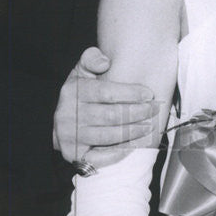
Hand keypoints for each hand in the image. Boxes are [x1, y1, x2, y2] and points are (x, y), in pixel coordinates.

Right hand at [52, 47, 158, 166]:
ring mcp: (70, 137)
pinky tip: (133, 145)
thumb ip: (92, 58)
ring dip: (132, 132)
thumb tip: (105, 63)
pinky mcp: (74, 155)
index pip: (106, 92)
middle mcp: (69, 115)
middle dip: (137, 112)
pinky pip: (99, 157)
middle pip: (110, 116)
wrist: (60, 121)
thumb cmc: (79, 92)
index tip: (149, 94)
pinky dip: (118, 153)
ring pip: (108, 136)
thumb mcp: (82, 70)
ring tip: (149, 126)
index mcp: (74, 91)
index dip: (130, 93)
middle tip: (154, 109)